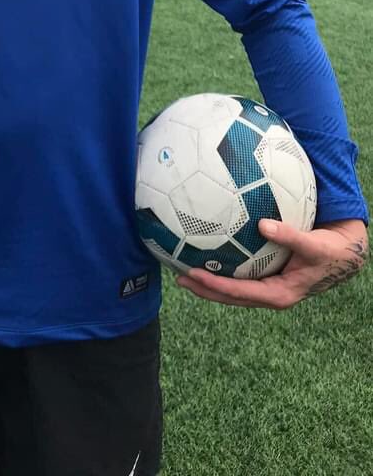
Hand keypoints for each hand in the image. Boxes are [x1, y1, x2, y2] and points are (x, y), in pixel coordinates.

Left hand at [175, 218, 368, 309]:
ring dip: (210, 284)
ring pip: (233, 291)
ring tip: (184, 272)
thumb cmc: (328, 251)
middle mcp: (270, 295)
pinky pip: (241, 279)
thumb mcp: (313, 245)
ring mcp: (268, 289)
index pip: (240, 293)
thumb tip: (263, 224)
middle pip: (231, 297)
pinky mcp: (268, 279)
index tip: (193, 275)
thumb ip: (289, 236)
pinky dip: (223, 272)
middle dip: (205, 289)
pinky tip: (208, 259)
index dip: (215, 286)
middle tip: (179, 276)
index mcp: (279, 295)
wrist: (343, 257)